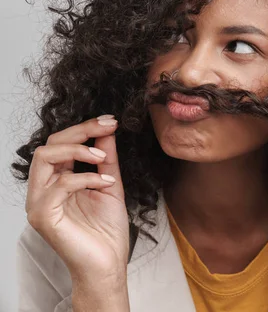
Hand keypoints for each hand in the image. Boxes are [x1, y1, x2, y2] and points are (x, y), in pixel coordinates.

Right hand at [25, 115, 129, 280]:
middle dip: (80, 130)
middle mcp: (43, 189)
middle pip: (49, 144)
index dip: (85, 128)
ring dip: (78, 150)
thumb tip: (107, 130)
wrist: (108, 264)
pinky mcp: (43, 216)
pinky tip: (107, 184)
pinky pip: (59, 185)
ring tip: (103, 158)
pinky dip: (86, 178)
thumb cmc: (107, 231)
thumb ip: (106, 160)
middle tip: (107, 126)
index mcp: (58, 181)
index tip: (110, 120)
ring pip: (45, 157)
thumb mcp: (110, 186)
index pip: (61, 144)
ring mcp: (39, 202)